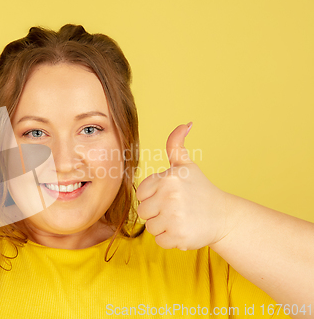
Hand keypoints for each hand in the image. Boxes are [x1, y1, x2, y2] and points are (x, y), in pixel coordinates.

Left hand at [136, 123, 232, 250]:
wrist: (224, 217)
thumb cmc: (200, 190)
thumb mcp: (186, 166)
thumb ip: (176, 145)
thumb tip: (185, 124)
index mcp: (168, 178)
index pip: (141, 193)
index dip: (153, 197)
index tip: (168, 197)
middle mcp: (170, 196)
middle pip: (143, 211)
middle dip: (156, 213)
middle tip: (175, 210)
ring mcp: (174, 217)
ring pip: (150, 227)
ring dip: (163, 226)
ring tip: (180, 219)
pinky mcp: (178, 236)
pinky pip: (159, 241)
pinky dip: (170, 239)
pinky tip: (184, 230)